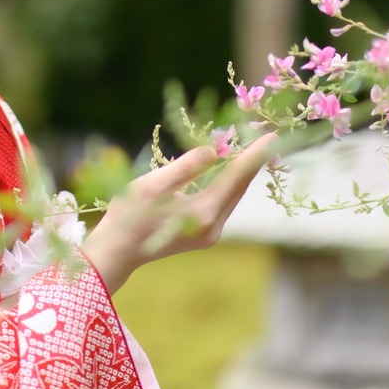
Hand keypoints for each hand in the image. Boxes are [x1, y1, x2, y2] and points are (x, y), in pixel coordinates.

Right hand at [80, 133, 274, 293]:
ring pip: (233, 196)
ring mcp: (209, 234)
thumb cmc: (128, 215)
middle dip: (253, 161)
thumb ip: (187, 167)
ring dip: (242, 173)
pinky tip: (230, 169)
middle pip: (239, 188)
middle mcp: (212, 226)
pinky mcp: (203, 234)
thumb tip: (215, 150)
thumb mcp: (153, 185)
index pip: (235, 178)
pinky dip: (228, 184)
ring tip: (253, 148)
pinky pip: (223, 203)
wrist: (117, 251)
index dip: (253, 155)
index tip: (272, 137)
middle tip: (267, 136)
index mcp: (202, 213)